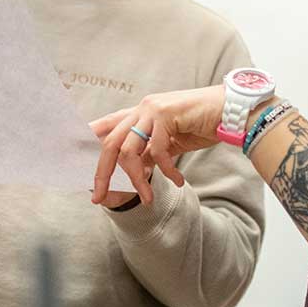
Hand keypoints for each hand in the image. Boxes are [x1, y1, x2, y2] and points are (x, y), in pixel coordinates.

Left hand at [89, 86, 224, 203]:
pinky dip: (166, 171)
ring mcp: (153, 109)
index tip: (76, 164)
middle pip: (109, 143)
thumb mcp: (171, 139)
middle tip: (99, 197)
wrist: (231, 110)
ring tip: (147, 198)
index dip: (87, 142)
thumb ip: (151, 149)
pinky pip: (157, 151)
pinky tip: (178, 180)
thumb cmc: (203, 124)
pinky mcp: (167, 114)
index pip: (105, 126)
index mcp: (140, 112)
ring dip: (136, 180)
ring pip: (129, 150)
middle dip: (102, 173)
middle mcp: (142, 108)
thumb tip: (137, 169)